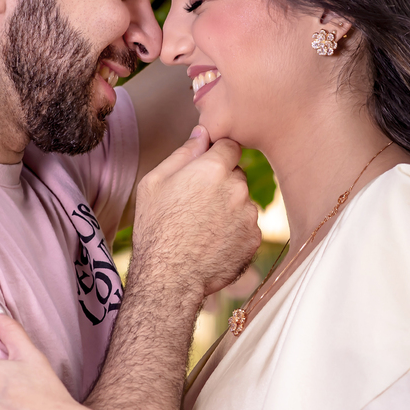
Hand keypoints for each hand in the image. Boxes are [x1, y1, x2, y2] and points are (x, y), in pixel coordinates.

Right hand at [130, 127, 261, 297]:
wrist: (169, 277)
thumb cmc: (156, 227)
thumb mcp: (155, 182)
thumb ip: (184, 153)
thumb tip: (202, 132)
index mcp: (214, 168)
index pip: (230, 145)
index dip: (216, 155)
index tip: (203, 170)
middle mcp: (238, 188)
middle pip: (237, 173)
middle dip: (222, 182)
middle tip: (196, 203)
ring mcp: (249, 215)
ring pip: (243, 201)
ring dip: (229, 207)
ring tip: (202, 226)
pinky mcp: (254, 239)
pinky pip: (247, 226)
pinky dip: (234, 230)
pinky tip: (212, 241)